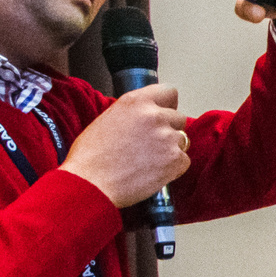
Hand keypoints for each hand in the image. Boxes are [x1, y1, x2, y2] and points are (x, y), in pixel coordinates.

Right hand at [61, 84, 188, 206]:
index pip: (169, 92)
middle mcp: (155, 115)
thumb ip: (132, 113)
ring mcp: (167, 137)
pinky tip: (154, 173)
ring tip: (148, 161)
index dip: (167, 105)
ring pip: (182, 140)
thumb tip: (145, 116)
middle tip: (151, 144)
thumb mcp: (108, 119)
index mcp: (136, 102)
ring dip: (171, 149)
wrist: (91, 184)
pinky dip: (174, 168)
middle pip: (179, 118)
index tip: (163, 113)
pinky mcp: (175, 160)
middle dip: (169, 129)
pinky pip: (184, 160)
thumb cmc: (90, 156)